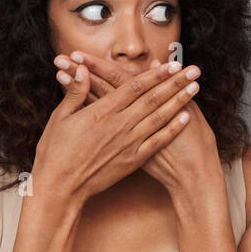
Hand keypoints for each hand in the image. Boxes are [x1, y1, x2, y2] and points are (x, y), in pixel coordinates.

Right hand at [31, 56, 198, 205]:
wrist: (60, 187)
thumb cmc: (55, 151)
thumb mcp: (60, 117)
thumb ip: (75, 93)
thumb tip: (82, 70)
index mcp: (101, 112)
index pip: (134, 87)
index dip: (154, 74)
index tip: (170, 64)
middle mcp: (119, 125)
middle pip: (153, 98)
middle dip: (174, 82)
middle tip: (192, 70)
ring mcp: (128, 143)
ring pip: (159, 117)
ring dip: (179, 101)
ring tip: (195, 87)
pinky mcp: (133, 161)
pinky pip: (157, 142)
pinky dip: (173, 129)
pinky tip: (186, 118)